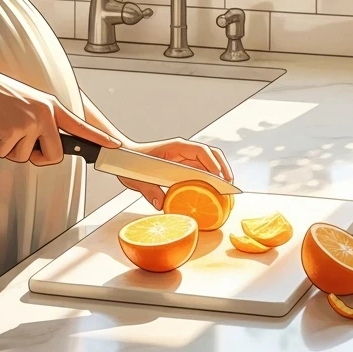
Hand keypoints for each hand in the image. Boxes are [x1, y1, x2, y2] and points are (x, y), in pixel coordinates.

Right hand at [0, 57, 122, 166]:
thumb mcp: (26, 102)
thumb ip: (39, 121)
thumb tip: (42, 144)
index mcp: (50, 105)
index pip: (80, 124)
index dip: (99, 138)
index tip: (115, 145)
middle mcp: (45, 113)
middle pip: (54, 155)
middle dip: (36, 158)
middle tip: (18, 145)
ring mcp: (31, 121)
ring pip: (26, 157)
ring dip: (8, 149)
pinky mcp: (15, 129)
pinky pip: (6, 154)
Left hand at [115, 137, 233, 210]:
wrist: (123, 158)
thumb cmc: (130, 163)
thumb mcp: (137, 178)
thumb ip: (149, 190)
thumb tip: (161, 204)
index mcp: (175, 147)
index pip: (200, 151)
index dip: (213, 164)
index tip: (221, 178)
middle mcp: (182, 150)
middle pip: (211, 154)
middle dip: (223, 168)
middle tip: (229, 187)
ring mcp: (183, 157)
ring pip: (209, 162)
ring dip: (219, 173)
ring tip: (226, 190)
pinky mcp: (182, 166)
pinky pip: (201, 170)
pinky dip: (210, 179)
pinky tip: (213, 192)